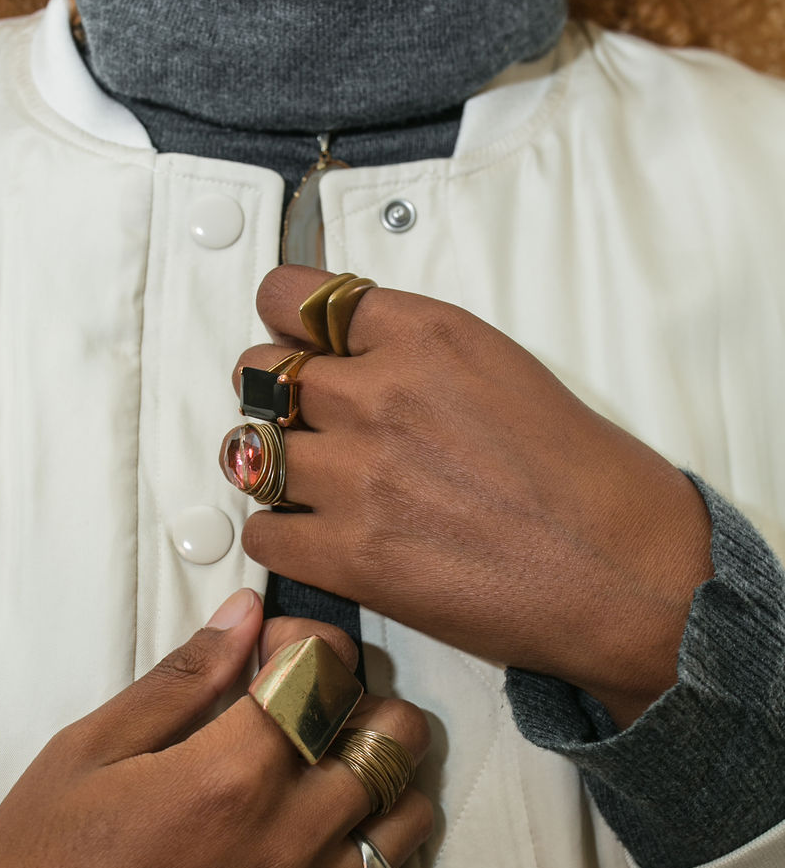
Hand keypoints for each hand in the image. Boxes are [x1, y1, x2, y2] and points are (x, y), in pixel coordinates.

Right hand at [0, 590, 430, 867]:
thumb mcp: (86, 751)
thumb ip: (180, 680)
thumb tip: (245, 616)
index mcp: (228, 777)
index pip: (327, 673)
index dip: (310, 639)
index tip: (275, 647)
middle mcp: (286, 842)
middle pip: (392, 738)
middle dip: (363, 697)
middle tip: (313, 701)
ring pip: (408, 816)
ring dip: (386, 773)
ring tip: (331, 764)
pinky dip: (378, 848)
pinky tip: (330, 835)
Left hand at [234, 266, 713, 726]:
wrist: (619, 569)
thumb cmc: (581, 477)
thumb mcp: (502, 368)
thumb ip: (418, 354)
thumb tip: (351, 357)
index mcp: (425, 335)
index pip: (295, 298)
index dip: (283, 321)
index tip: (289, 340)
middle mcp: (379, 395)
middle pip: (257, 374)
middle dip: (269, 396)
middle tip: (298, 421)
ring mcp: (357, 476)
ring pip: (248, 454)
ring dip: (270, 467)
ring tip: (309, 484)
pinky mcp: (349, 555)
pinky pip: (262, 533)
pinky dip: (280, 536)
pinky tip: (316, 538)